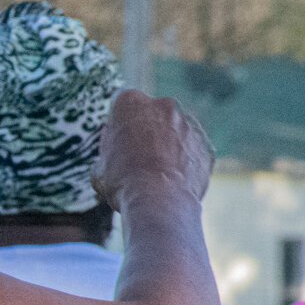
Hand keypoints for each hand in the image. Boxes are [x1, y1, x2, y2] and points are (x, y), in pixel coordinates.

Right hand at [92, 89, 215, 210]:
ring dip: (166, 146)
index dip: (118, 124)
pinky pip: (192, 151)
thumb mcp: (99, 168)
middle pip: (152, 114)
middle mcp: (163, 104)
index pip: (122, 103)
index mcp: (130, 103)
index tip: (117, 141)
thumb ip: (109, 149)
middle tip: (136, 159)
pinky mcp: (205, 144)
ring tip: (156, 176)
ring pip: (175, 131)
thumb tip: (113, 145)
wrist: (159, 201)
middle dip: (146, 131)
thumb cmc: (123, 182)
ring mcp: (189, 123)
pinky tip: (173, 182)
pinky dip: (184, 162)